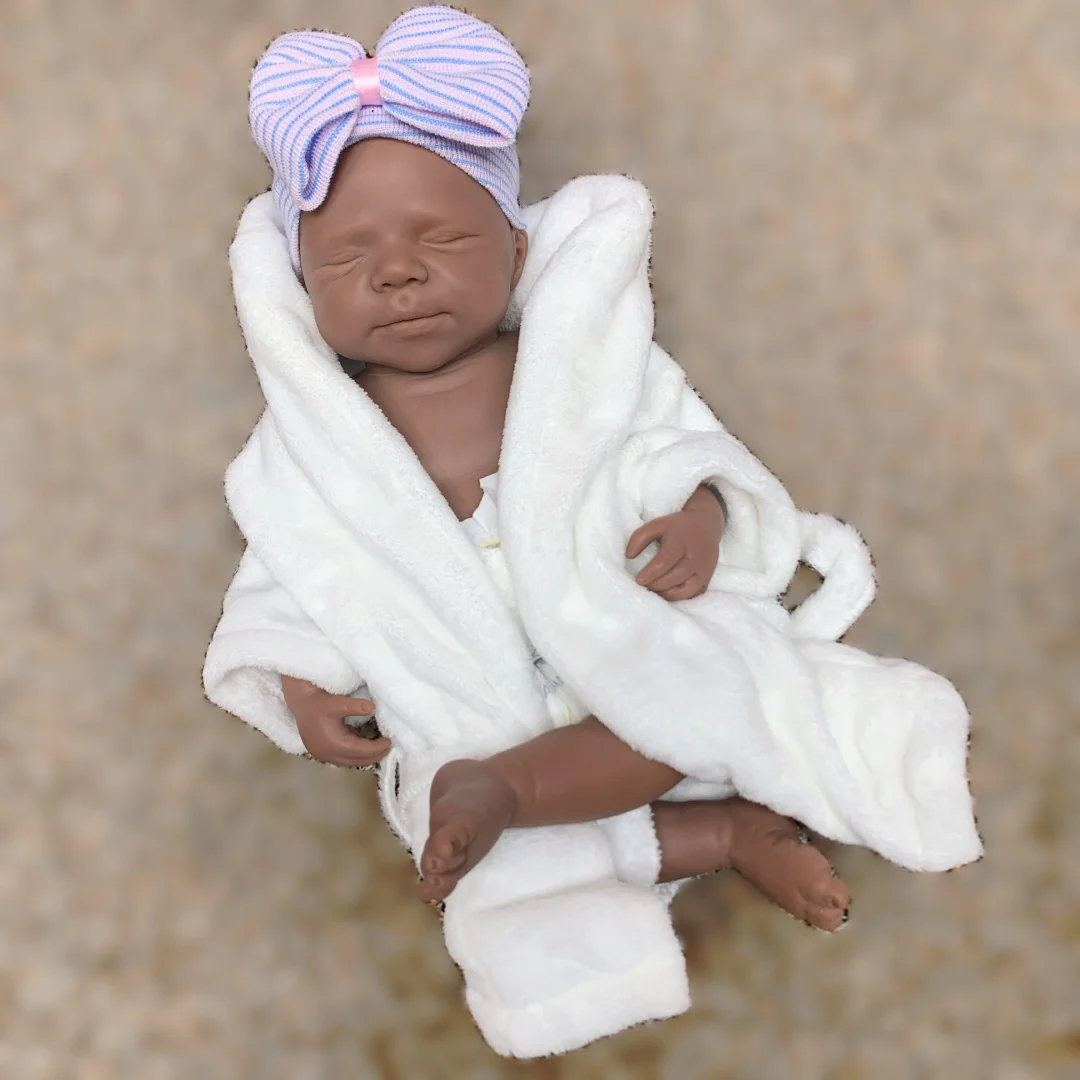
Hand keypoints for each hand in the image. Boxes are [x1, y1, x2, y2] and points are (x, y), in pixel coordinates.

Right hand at [281, 674, 391, 767]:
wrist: (300, 702)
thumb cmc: (317, 702)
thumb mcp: (336, 702)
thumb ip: (354, 706)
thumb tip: (372, 707)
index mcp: (332, 744)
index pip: (361, 751)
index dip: (377, 748)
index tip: (390, 741)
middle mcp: (328, 754)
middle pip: (357, 760)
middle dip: (374, 755)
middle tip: (389, 746)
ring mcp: (324, 755)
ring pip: (350, 762)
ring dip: (365, 756)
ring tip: (379, 746)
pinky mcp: (323, 752)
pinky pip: (344, 758)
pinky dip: (356, 753)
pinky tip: (365, 744)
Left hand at [625, 486, 724, 600]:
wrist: (706, 524)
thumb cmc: (677, 526)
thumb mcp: (657, 525)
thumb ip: (639, 538)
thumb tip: (629, 556)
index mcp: (681, 542)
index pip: (664, 562)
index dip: (650, 573)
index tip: (638, 579)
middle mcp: (695, 558)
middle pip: (674, 577)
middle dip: (656, 585)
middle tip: (643, 586)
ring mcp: (703, 570)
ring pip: (685, 590)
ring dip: (666, 594)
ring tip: (653, 591)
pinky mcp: (707, 579)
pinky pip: (692, 594)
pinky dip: (678, 597)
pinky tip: (666, 593)